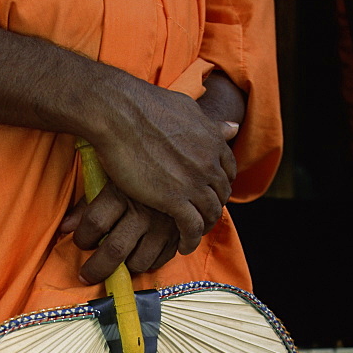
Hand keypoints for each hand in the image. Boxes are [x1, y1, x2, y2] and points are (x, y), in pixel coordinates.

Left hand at [60, 182, 178, 284]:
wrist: (184, 165)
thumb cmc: (137, 174)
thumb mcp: (111, 180)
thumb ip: (87, 205)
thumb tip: (65, 228)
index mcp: (122, 192)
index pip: (94, 223)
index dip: (82, 238)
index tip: (81, 242)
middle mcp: (143, 211)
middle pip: (114, 250)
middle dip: (96, 269)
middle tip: (86, 275)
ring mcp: (163, 226)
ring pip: (138, 262)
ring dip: (124, 267)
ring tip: (118, 260)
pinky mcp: (179, 235)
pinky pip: (159, 262)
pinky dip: (146, 263)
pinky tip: (139, 254)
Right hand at [87, 74, 237, 254]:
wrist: (120, 113)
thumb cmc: (144, 106)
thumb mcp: (187, 109)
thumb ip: (211, 123)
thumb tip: (232, 127)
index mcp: (213, 141)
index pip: (228, 171)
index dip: (219, 186)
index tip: (208, 194)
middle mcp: (209, 163)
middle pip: (221, 195)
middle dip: (213, 208)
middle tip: (201, 219)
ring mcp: (194, 182)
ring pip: (210, 214)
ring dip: (203, 228)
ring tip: (192, 236)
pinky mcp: (175, 199)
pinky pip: (192, 228)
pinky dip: (190, 240)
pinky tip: (183, 245)